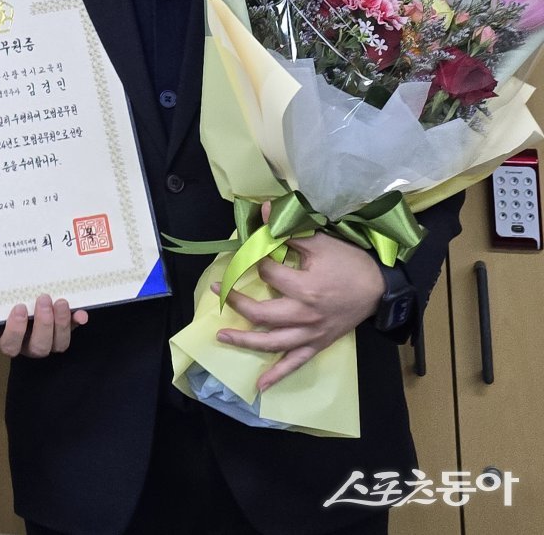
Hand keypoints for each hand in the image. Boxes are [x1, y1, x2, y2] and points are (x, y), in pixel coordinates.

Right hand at [0, 294, 87, 357]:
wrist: (25, 297)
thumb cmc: (3, 301)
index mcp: (8, 340)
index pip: (8, 345)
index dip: (15, 331)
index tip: (17, 308)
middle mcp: (27, 345)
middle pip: (37, 347)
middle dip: (43, 324)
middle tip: (42, 299)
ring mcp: (47, 341)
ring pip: (56, 345)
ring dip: (61, 323)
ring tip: (60, 302)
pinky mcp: (62, 333)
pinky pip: (73, 332)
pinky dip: (77, 322)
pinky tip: (82, 313)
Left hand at [214, 232, 382, 390]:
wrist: (379, 289)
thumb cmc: (349, 263)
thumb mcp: (320, 242)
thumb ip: (288, 230)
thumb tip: (262, 209)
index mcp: (305, 288)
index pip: (268, 275)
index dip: (257, 261)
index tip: (252, 253)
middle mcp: (305, 315)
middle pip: (262, 313)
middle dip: (236, 302)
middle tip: (216, 290)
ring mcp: (311, 334)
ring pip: (272, 342)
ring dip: (245, 341)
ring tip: (221, 336)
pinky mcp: (317, 345)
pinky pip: (295, 364)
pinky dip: (277, 375)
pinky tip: (260, 386)